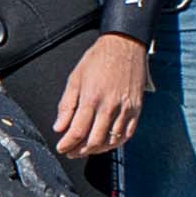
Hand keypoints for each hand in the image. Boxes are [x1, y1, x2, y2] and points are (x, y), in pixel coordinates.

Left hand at [49, 31, 150, 159]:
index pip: (77, 131)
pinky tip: (107, 143)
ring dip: (97, 149)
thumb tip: (59, 126)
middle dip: (80, 150)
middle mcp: (109, 106)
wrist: (125, 45)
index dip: (67, 144)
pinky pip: (127, 134)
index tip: (62, 147)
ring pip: (111, 140)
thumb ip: (66, 104)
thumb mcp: (75, 78)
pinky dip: (116, 143)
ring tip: (87, 149)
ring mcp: (125, 109)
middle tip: (72, 151)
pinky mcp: (136, 109)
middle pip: (94, 140)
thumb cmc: (99, 58)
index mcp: (91, 98)